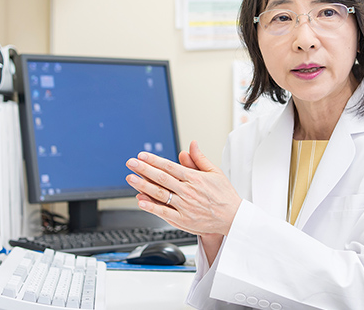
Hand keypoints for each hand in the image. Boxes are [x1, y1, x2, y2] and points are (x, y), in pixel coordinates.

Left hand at [125, 141, 241, 235]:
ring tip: (131, 179)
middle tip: (131, 163)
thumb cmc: (224, 195)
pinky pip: (164, 212)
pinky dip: (151, 207)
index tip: (142, 156)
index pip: (169, 166)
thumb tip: (192, 144)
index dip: (154, 160)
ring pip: (159, 194)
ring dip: (143, 185)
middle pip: (161, 178)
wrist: (232, 218)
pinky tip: (140, 201)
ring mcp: (184, 206)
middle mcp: (188, 191)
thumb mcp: (215, 172)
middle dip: (143, 169)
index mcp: (195, 178)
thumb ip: (200, 158)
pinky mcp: (183, 220)